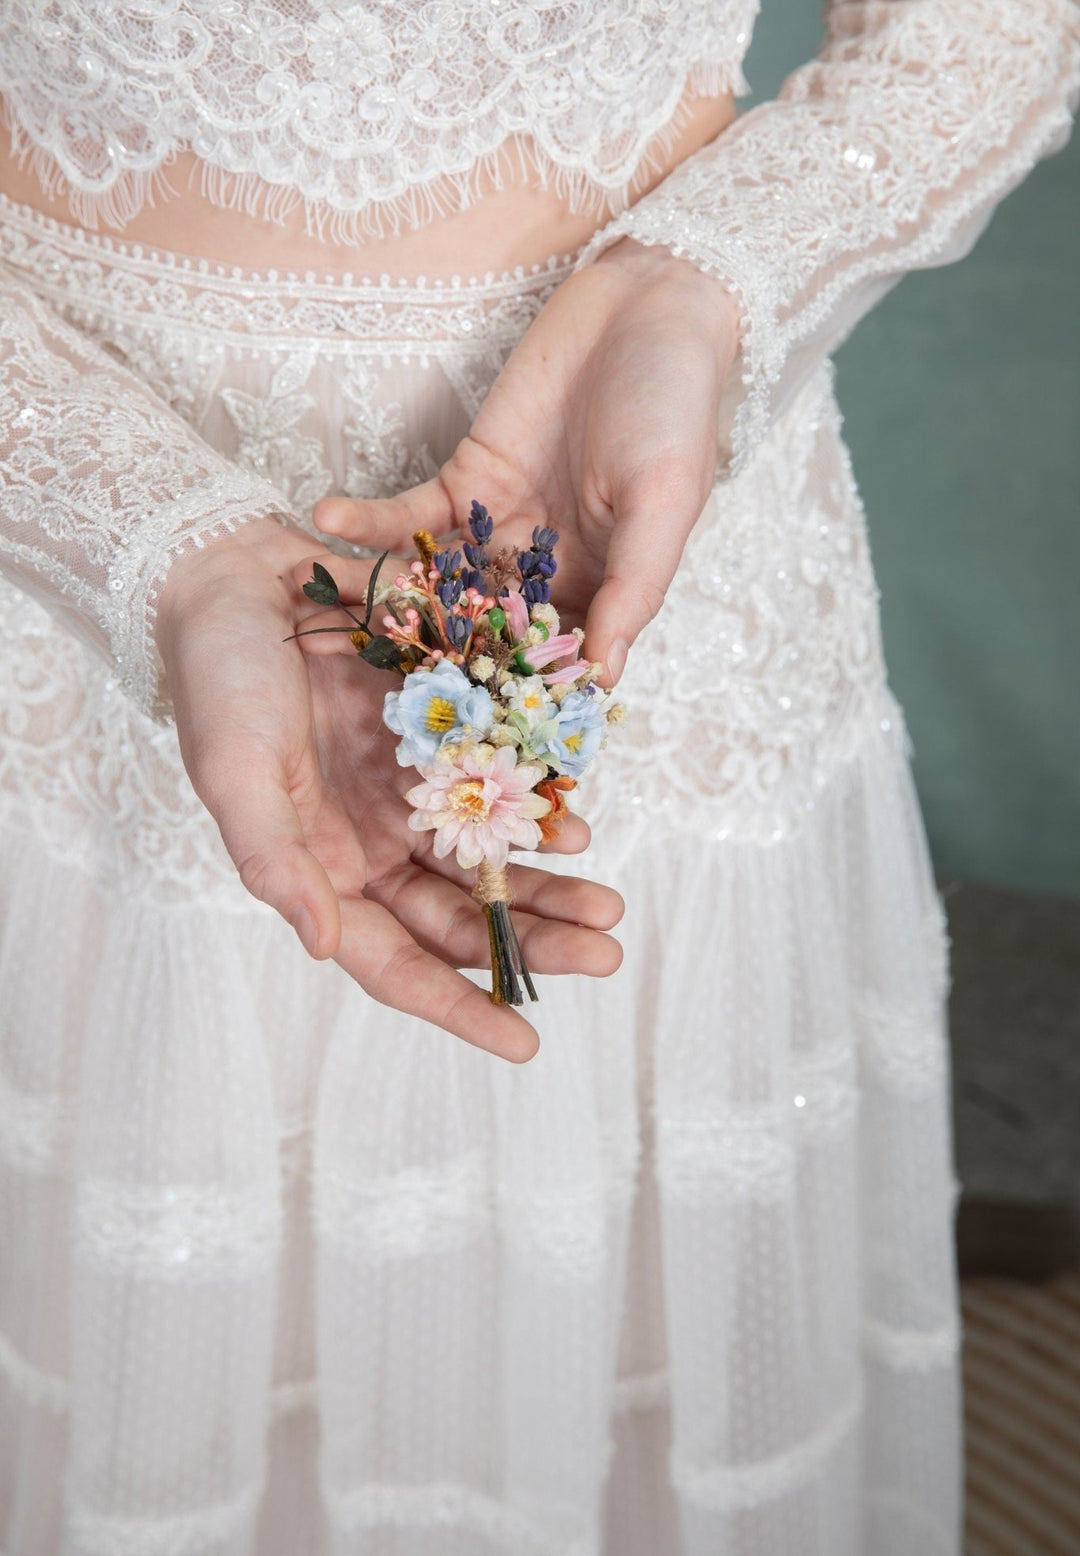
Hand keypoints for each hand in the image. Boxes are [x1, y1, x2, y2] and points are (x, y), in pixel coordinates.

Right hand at [153, 516, 623, 1061]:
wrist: (236, 576)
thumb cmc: (218, 680)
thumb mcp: (235, 773)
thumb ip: (276, 861)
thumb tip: (322, 946)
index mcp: (323, 870)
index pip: (397, 961)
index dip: (459, 1005)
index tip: (526, 1043)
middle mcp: (373, 842)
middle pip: (463, 917)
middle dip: (533, 944)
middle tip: (606, 954)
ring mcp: (410, 790)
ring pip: (493, 860)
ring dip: (551, 886)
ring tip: (611, 907)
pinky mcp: (441, 734)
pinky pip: (504, 782)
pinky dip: (541, 808)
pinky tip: (579, 820)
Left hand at [310, 239, 739, 684]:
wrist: (643, 310)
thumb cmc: (674, 410)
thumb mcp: (664, 503)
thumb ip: (635, 585)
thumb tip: (607, 672)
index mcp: (603, 591)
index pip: (553, 660)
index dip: (517, 696)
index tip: (472, 730)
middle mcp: (545, 573)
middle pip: (483, 634)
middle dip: (431, 661)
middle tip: (372, 683)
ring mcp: (497, 530)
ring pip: (435, 583)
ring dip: (386, 596)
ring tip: (332, 608)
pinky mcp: (463, 482)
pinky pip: (408, 515)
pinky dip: (368, 520)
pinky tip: (327, 518)